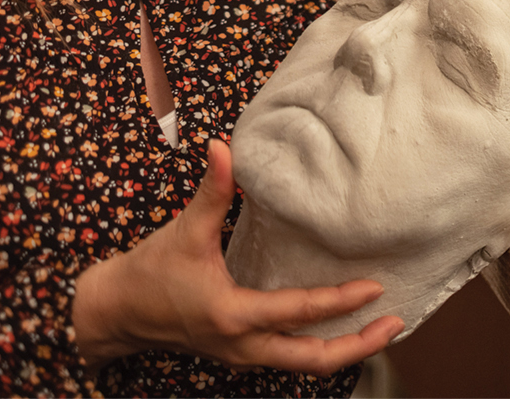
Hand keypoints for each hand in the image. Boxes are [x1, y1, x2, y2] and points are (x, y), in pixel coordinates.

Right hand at [73, 139, 402, 374]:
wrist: (114, 313)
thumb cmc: (149, 271)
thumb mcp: (184, 231)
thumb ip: (211, 190)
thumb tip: (223, 145)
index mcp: (232, 313)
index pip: (299, 310)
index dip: (341, 301)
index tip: (375, 287)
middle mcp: (242, 344)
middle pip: (313, 358)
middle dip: (358, 344)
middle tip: (395, 322)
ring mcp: (240, 355)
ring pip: (302, 364)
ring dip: (343, 349)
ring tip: (379, 329)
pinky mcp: (238, 353)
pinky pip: (288, 358)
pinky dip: (318, 348)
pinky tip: (337, 328)